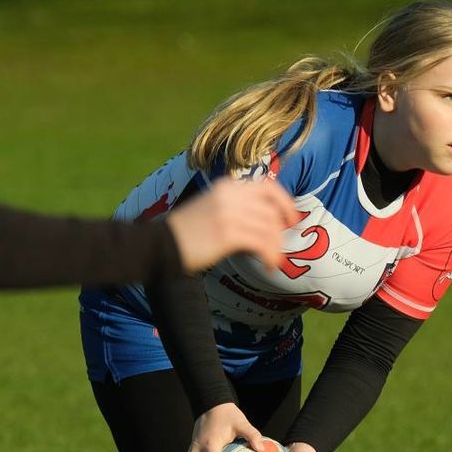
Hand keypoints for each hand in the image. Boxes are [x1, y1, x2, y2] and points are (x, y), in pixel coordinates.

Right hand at [166, 177, 298, 272]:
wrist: (159, 244)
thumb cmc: (186, 233)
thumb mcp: (212, 208)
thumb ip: (237, 208)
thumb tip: (267, 223)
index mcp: (227, 186)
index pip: (268, 187)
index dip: (285, 204)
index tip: (292, 220)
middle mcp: (230, 195)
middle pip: (272, 212)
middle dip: (280, 234)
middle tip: (278, 250)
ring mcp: (229, 213)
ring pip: (270, 229)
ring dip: (275, 249)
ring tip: (272, 262)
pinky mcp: (228, 233)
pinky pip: (262, 243)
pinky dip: (270, 256)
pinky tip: (267, 266)